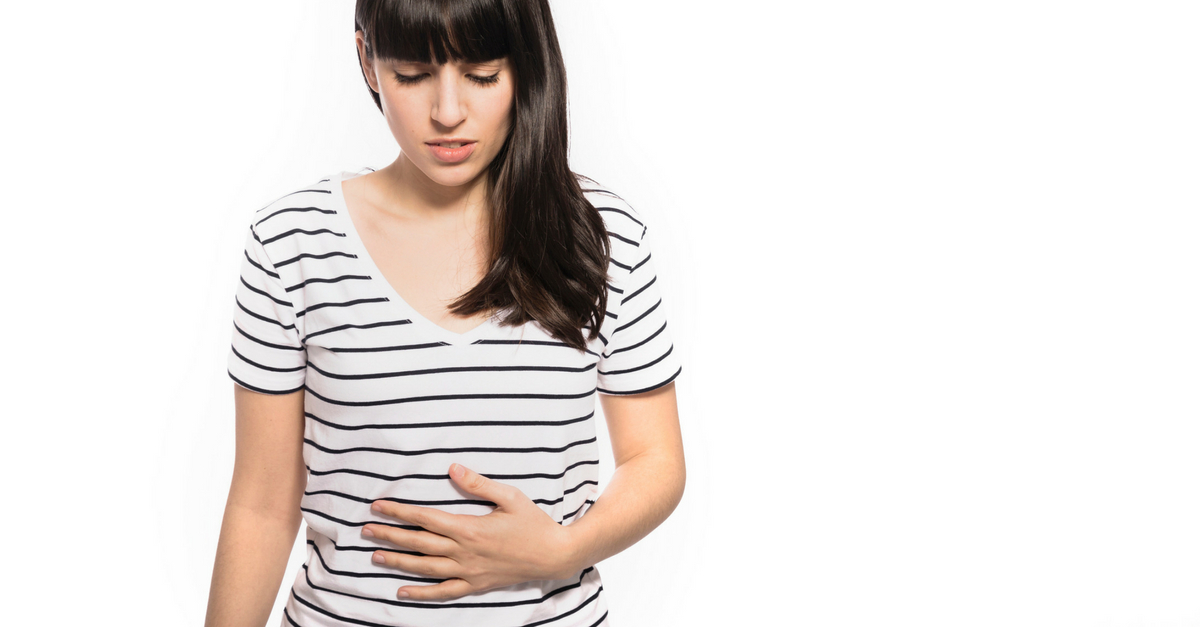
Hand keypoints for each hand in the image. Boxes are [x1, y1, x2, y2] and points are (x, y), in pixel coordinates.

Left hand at [362, 463, 578, 599]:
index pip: (426, 518)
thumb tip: (452, 469)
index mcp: (470, 528)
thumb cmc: (533, 523)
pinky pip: (443, 592)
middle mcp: (464, 552)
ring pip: (425, 568)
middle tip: (365, 531)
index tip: (379, 507)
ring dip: (398, 562)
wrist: (553, 555)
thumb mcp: (509, 496)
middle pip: (419, 543)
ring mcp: (468, 571)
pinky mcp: (475, 585)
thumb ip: (478, 484)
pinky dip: (421, 593)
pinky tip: (402, 591)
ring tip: (375, 556)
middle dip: (390, 536)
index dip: (400, 512)